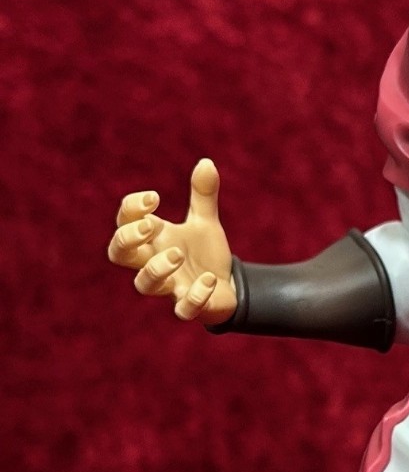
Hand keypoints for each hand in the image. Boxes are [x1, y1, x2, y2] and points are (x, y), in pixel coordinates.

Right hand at [108, 158, 237, 323]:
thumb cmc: (203, 254)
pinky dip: (195, 295)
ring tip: (177, 254)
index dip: (131, 209)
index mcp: (152, 239)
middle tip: (150, 227)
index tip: (153, 198)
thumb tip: (206, 162)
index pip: (124, 222)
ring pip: (144, 284)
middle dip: (127, 239)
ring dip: (157, 268)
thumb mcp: (204, 221)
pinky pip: (183, 309)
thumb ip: (203, 195)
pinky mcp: (190, 306)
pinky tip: (209, 279)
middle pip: (118, 254)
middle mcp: (153, 262)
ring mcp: (169, 287)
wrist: (227, 286)